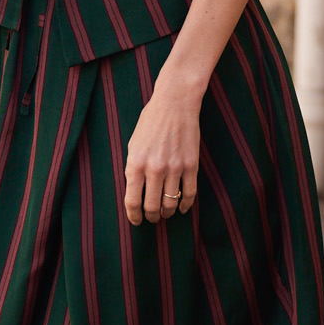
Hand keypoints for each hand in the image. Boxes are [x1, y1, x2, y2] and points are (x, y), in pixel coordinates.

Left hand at [123, 73, 200, 225]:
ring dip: (167, 212)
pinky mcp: (191, 164)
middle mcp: (154, 168)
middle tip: (151, 218)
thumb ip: (133, 168)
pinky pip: (189, 193)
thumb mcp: (133, 145)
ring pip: (170, 202)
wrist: (175, 104)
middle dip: (151, 217)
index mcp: (136, 163)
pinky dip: (185, 205)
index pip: (132, 200)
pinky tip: (181, 208)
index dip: (133, 215)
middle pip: (152, 206)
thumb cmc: (151, 122)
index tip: (136, 221)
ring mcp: (174, 167)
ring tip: (165, 213)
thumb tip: (135, 191)